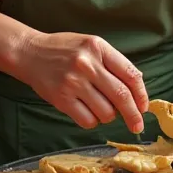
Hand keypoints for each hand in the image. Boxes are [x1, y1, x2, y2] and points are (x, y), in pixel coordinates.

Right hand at [16, 31, 147, 133]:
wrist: (29, 52)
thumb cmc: (64, 49)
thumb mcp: (90, 45)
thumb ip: (112, 62)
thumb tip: (137, 89)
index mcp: (98, 47)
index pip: (131, 74)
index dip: (142, 94)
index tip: (144, 107)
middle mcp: (87, 64)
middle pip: (122, 96)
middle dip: (134, 115)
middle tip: (137, 126)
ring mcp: (73, 82)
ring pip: (106, 112)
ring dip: (108, 116)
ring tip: (100, 107)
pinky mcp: (61, 98)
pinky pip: (88, 120)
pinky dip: (92, 121)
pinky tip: (87, 111)